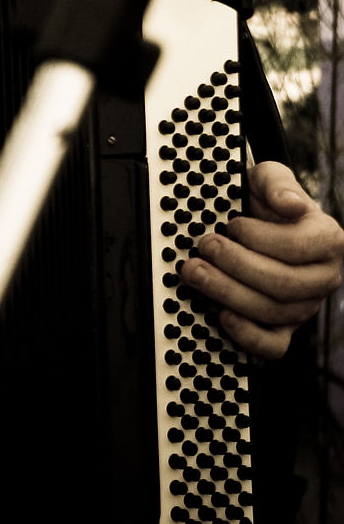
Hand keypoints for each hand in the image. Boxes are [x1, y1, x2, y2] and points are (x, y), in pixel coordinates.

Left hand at [179, 160, 343, 359]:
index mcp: (327, 239)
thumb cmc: (264, 201)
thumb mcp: (270, 178)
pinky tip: (222, 313)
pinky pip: (272, 346)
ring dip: (228, 292)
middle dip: (236, 265)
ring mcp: (305, 306)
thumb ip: (278, 183)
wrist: (254, 221)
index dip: (260, 238)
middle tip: (205, 246)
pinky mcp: (285, 329)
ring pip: (273, 312)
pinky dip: (246, 335)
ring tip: (196, 272)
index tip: (233, 224)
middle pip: (283, 284)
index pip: (298, 247)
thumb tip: (290, 204)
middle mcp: (322, 277)